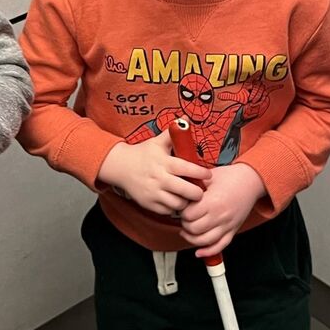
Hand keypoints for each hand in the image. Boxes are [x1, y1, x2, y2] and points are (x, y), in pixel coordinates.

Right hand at [97, 130, 211, 215]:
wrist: (120, 167)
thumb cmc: (143, 153)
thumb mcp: (157, 141)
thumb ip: (173, 132)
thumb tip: (187, 118)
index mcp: (164, 163)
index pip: (187, 169)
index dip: (201, 173)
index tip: (208, 175)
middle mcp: (159, 179)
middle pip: (186, 191)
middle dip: (197, 192)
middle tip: (200, 190)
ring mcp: (153, 193)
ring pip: (178, 204)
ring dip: (185, 201)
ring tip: (188, 196)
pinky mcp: (148, 204)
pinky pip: (167, 211)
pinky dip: (173, 207)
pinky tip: (175, 199)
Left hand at [179, 162, 265, 255]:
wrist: (251, 180)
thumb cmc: (230, 177)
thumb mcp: (208, 177)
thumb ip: (192, 185)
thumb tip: (177, 192)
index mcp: (213, 202)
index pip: (189, 215)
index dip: (181, 212)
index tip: (182, 207)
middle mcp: (220, 216)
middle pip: (194, 229)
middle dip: (185, 224)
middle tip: (185, 217)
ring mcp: (227, 225)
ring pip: (204, 241)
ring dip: (192, 238)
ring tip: (188, 231)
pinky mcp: (233, 230)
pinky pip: (220, 246)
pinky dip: (208, 251)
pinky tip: (199, 251)